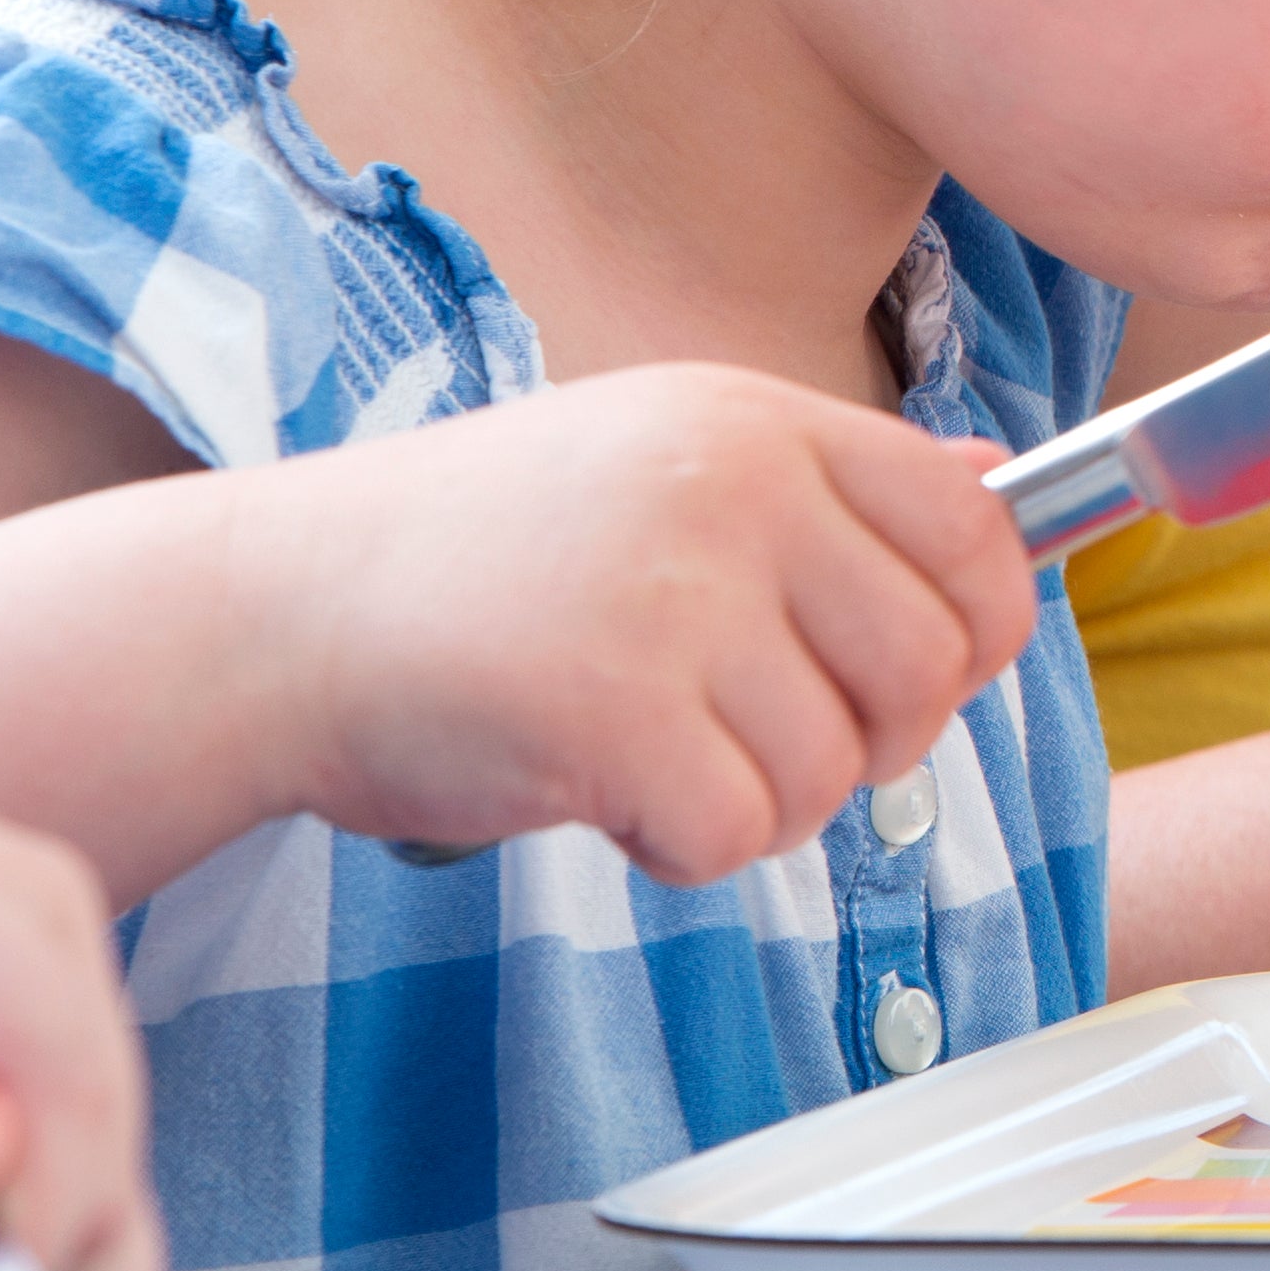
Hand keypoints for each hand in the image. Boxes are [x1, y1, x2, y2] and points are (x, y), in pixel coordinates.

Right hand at [253, 367, 1031, 885]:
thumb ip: (828, 490)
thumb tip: (1001, 494)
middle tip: (759, 740)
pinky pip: (739, 831)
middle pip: (934, 665)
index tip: (919, 678)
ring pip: (837, 767)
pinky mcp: (615, 710)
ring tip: (647, 751)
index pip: (979, 530)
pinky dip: (680, 847)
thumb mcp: (659, 464)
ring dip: (756, 800)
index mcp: (757, 423)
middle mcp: (733, 489)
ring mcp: (677, 595)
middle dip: (871, 739)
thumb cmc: (472, 560)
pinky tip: (602, 794)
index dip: (978, 631)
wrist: (268, 614)